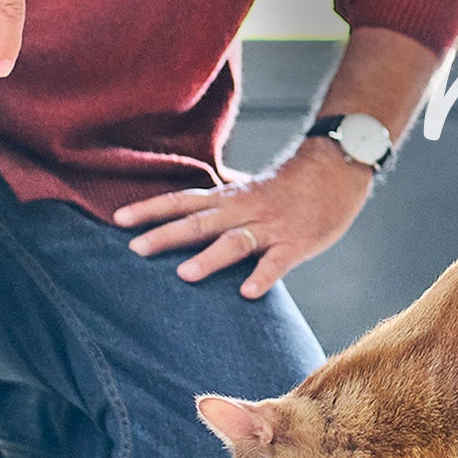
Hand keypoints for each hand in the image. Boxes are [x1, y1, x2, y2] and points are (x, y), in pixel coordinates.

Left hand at [116, 140, 373, 298]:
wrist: (338, 166)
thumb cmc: (295, 181)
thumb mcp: (253, 186)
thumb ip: (226, 196)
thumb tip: (197, 201)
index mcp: (231, 197)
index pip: (184, 200)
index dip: (152, 209)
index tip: (119, 219)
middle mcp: (245, 210)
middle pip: (200, 221)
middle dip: (166, 235)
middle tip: (135, 249)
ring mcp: (271, 227)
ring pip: (235, 241)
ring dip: (210, 257)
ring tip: (184, 274)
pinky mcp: (297, 243)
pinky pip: (278, 261)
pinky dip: (263, 275)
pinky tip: (248, 292)